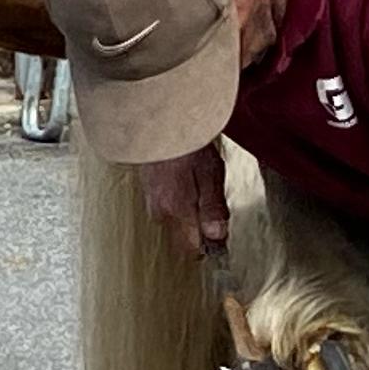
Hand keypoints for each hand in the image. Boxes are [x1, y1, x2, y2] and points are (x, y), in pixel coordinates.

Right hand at [140, 143, 228, 258]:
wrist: (157, 121)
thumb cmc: (186, 145)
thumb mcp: (210, 174)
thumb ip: (213, 208)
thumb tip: (217, 236)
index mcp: (178, 211)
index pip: (192, 248)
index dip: (210, 244)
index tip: (221, 234)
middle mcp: (161, 211)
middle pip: (184, 235)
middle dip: (200, 225)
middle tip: (211, 197)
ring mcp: (151, 201)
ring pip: (176, 219)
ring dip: (190, 209)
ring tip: (198, 180)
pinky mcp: (147, 190)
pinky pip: (167, 204)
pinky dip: (178, 196)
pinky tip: (184, 176)